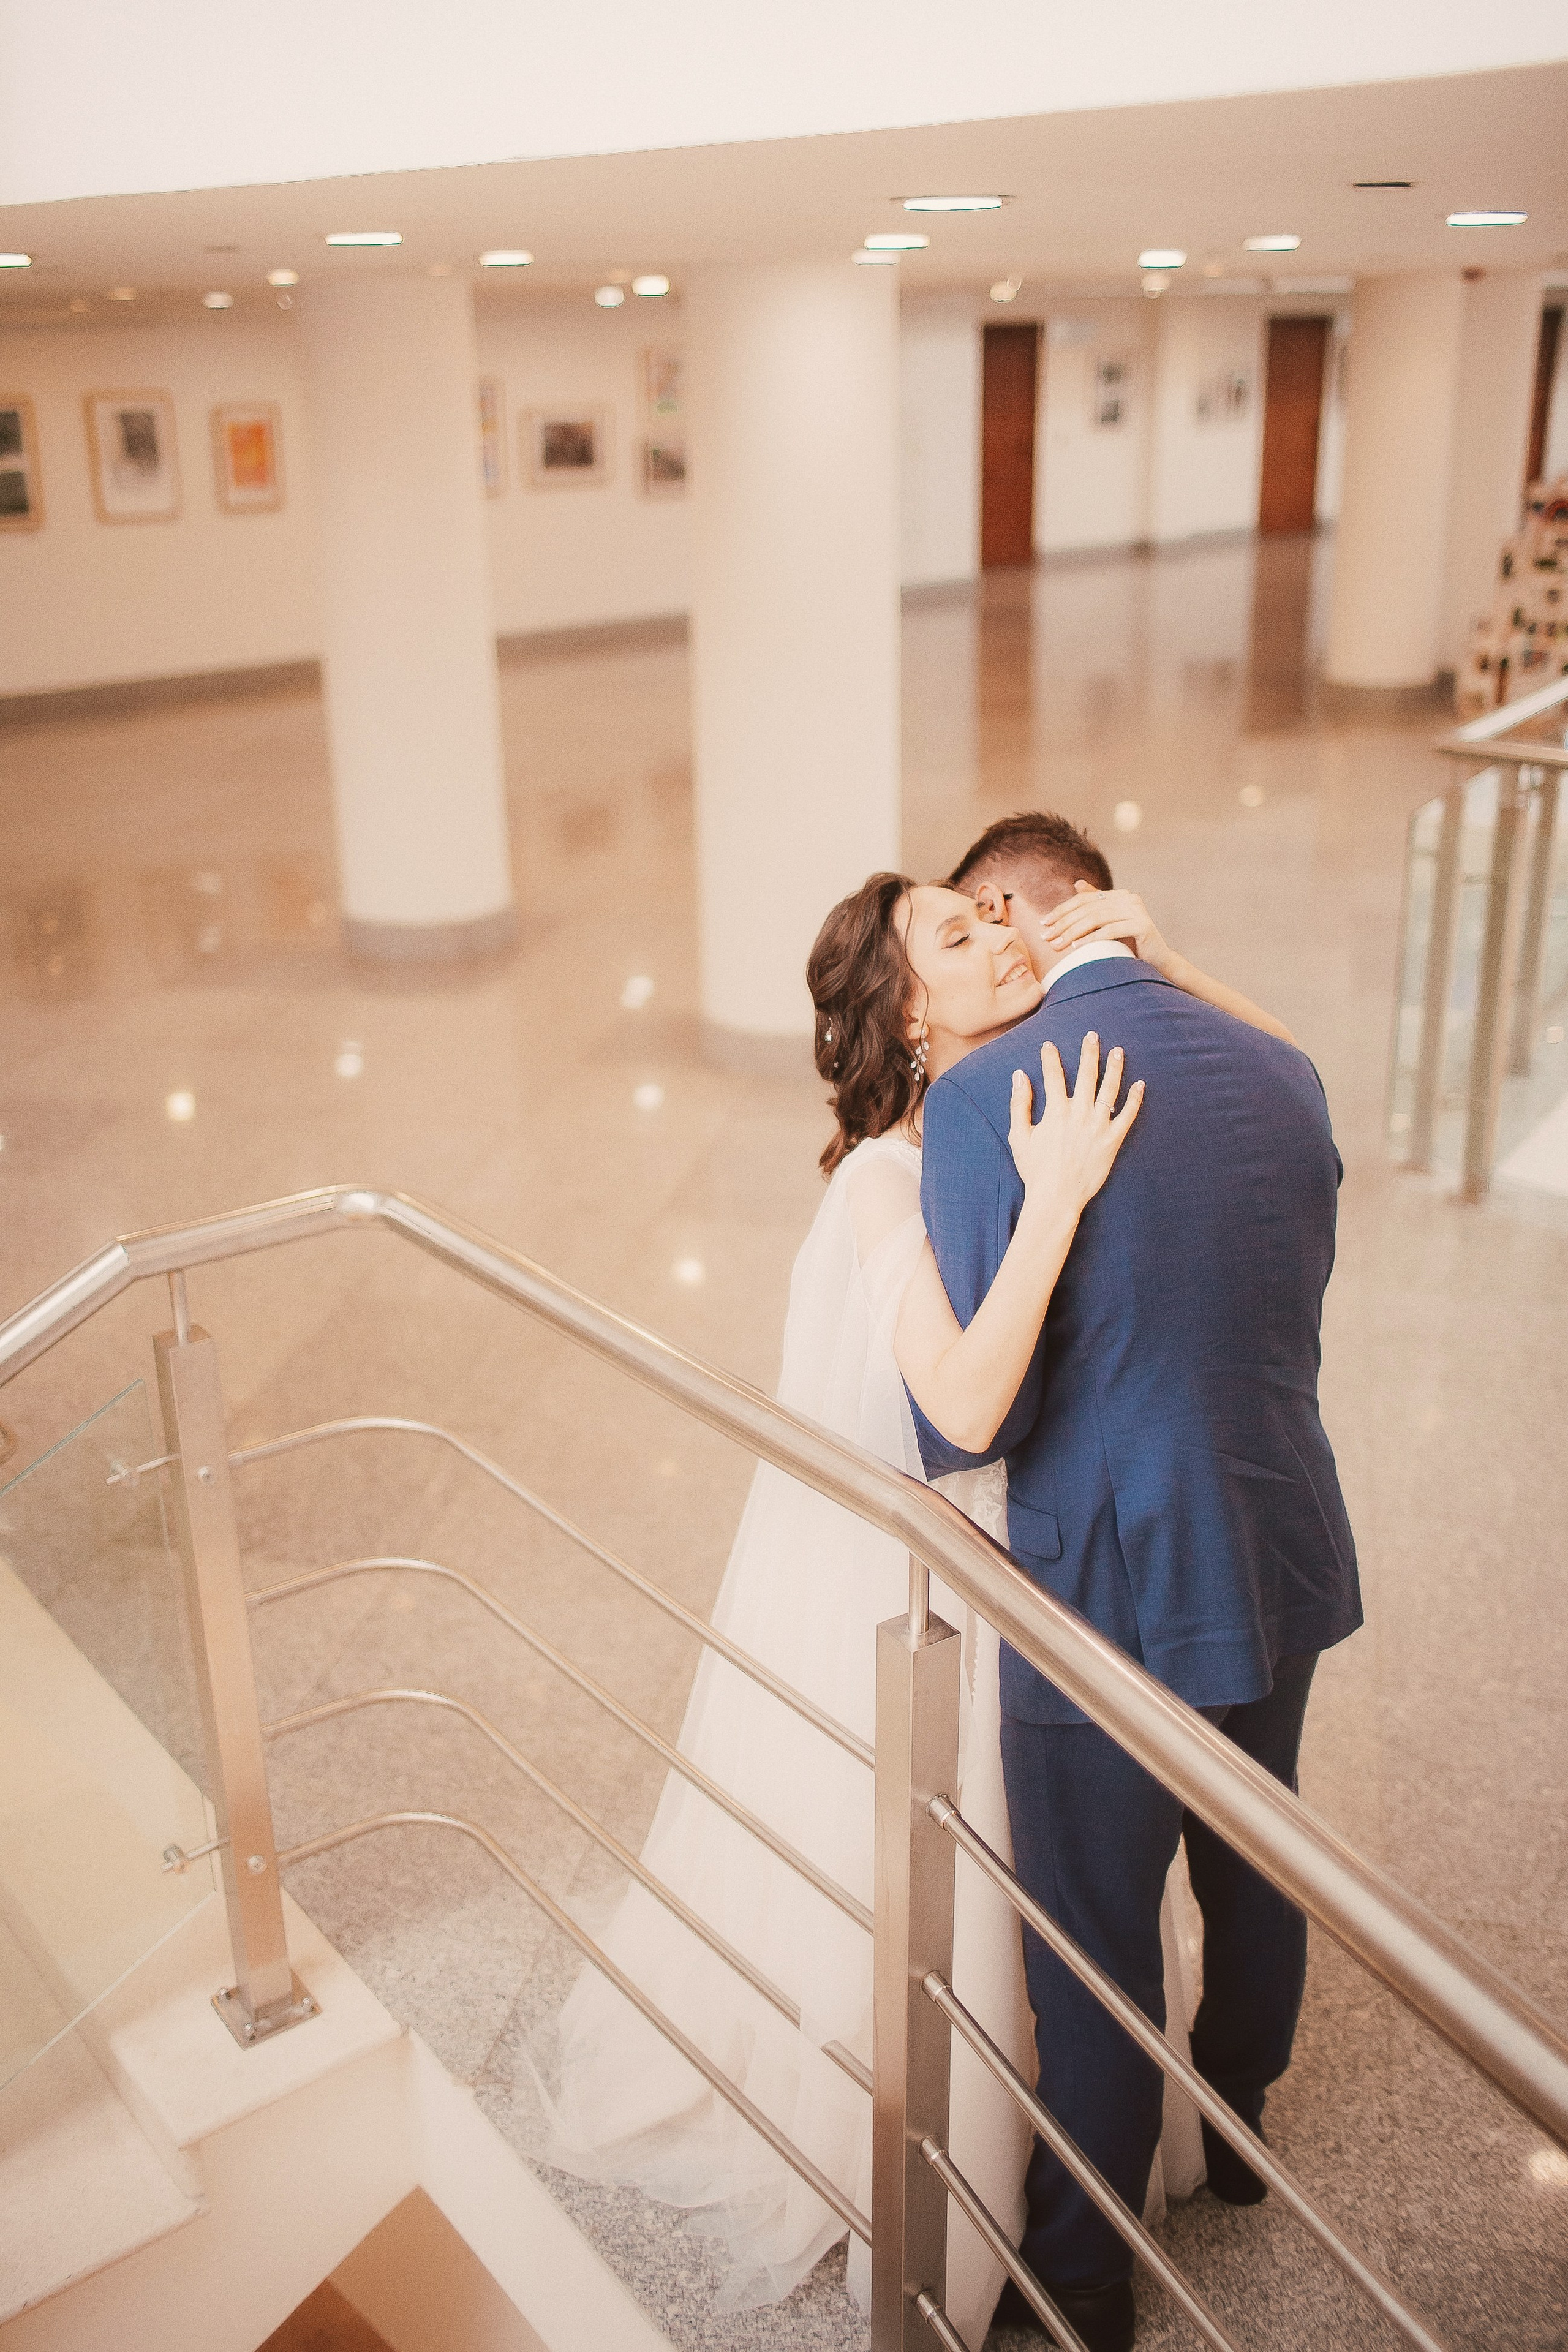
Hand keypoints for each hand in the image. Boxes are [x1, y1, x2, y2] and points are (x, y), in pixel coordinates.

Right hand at [1007, 1033, 1144, 1214]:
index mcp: (1056, 1111)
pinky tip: (1140, 1084)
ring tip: (1118, 1051)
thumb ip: (1019, 1104)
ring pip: (1110, 1089)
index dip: (1050, 1058)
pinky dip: (1135, 1099)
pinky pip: (1128, 1115)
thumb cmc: (1035, 1169)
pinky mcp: (1113, 1140)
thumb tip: (1019, 1076)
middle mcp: (1080, 1113)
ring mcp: (1099, 1126)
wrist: (1056, 1197)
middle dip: (1089, 1052)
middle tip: (1092, 1036)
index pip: (1054, 1075)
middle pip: (1087, 1075)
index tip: (1049, 1045)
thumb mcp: (1019, 1136)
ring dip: (1114, 1068)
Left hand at [1040, 881, 1169, 971]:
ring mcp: (1137, 910)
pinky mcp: (1143, 925)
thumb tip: (1077, 883)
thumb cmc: (1130, 944)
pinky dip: (1091, 938)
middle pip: (1088, 908)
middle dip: (1063, 923)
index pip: (1083, 899)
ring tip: (1057, 945)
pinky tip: (1076, 947)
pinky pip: (1110, 930)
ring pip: (1096, 918)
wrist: (1158, 962)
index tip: (1043, 924)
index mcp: (1119, 895)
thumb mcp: (1108, 923)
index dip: (1061, 910)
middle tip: (1046, 937)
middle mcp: (1129, 898)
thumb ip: (1095, 905)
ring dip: (1073, 932)